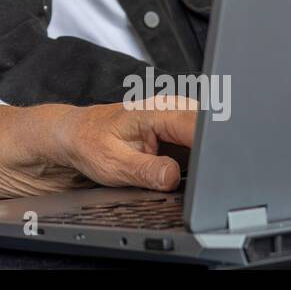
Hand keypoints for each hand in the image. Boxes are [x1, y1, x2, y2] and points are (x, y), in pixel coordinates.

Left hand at [53, 97, 197, 190]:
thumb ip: (147, 171)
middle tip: (200, 180)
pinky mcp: (175, 131)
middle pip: (209, 131)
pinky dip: (195, 159)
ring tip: (175, 169)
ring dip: (203, 158)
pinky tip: (177, 166)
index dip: (211, 150)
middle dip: (211, 156)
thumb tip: (174, 177)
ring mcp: (175, 118)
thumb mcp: (114, 164)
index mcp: (157, 112)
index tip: (214, 172)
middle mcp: (170, 109)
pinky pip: (196, 144)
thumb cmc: (90, 142)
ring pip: (206, 138)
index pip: (199, 126)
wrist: (76, 134)